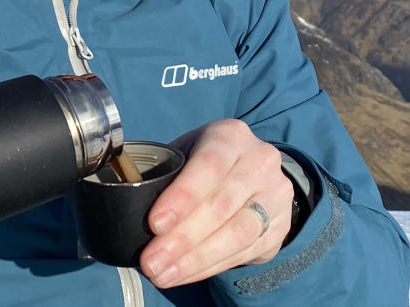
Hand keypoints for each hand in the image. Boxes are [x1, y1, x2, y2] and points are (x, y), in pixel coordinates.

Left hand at [139, 119, 293, 287]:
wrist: (256, 171)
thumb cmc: (206, 162)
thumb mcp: (187, 153)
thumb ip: (166, 174)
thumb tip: (129, 208)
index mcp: (230, 136)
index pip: (208, 166)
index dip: (182, 197)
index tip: (155, 224)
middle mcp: (259, 161)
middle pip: (221, 205)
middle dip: (182, 238)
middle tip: (151, 261)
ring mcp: (275, 194)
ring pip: (237, 233)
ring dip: (196, 259)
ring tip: (164, 274)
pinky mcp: (280, 225)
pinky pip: (245, 251)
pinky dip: (211, 266)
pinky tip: (185, 273)